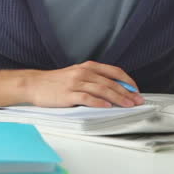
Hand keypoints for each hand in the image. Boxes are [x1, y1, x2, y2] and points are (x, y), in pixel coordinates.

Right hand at [24, 61, 144, 107]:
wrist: (35, 84)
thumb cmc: (57, 82)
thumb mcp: (78, 74)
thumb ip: (94, 79)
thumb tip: (115, 88)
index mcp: (88, 66)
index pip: (114, 71)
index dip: (128, 81)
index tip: (136, 90)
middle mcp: (84, 72)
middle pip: (110, 82)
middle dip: (127, 92)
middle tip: (137, 100)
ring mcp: (76, 83)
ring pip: (102, 89)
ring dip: (118, 98)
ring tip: (128, 105)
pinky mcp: (68, 94)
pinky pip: (87, 98)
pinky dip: (98, 102)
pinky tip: (107, 106)